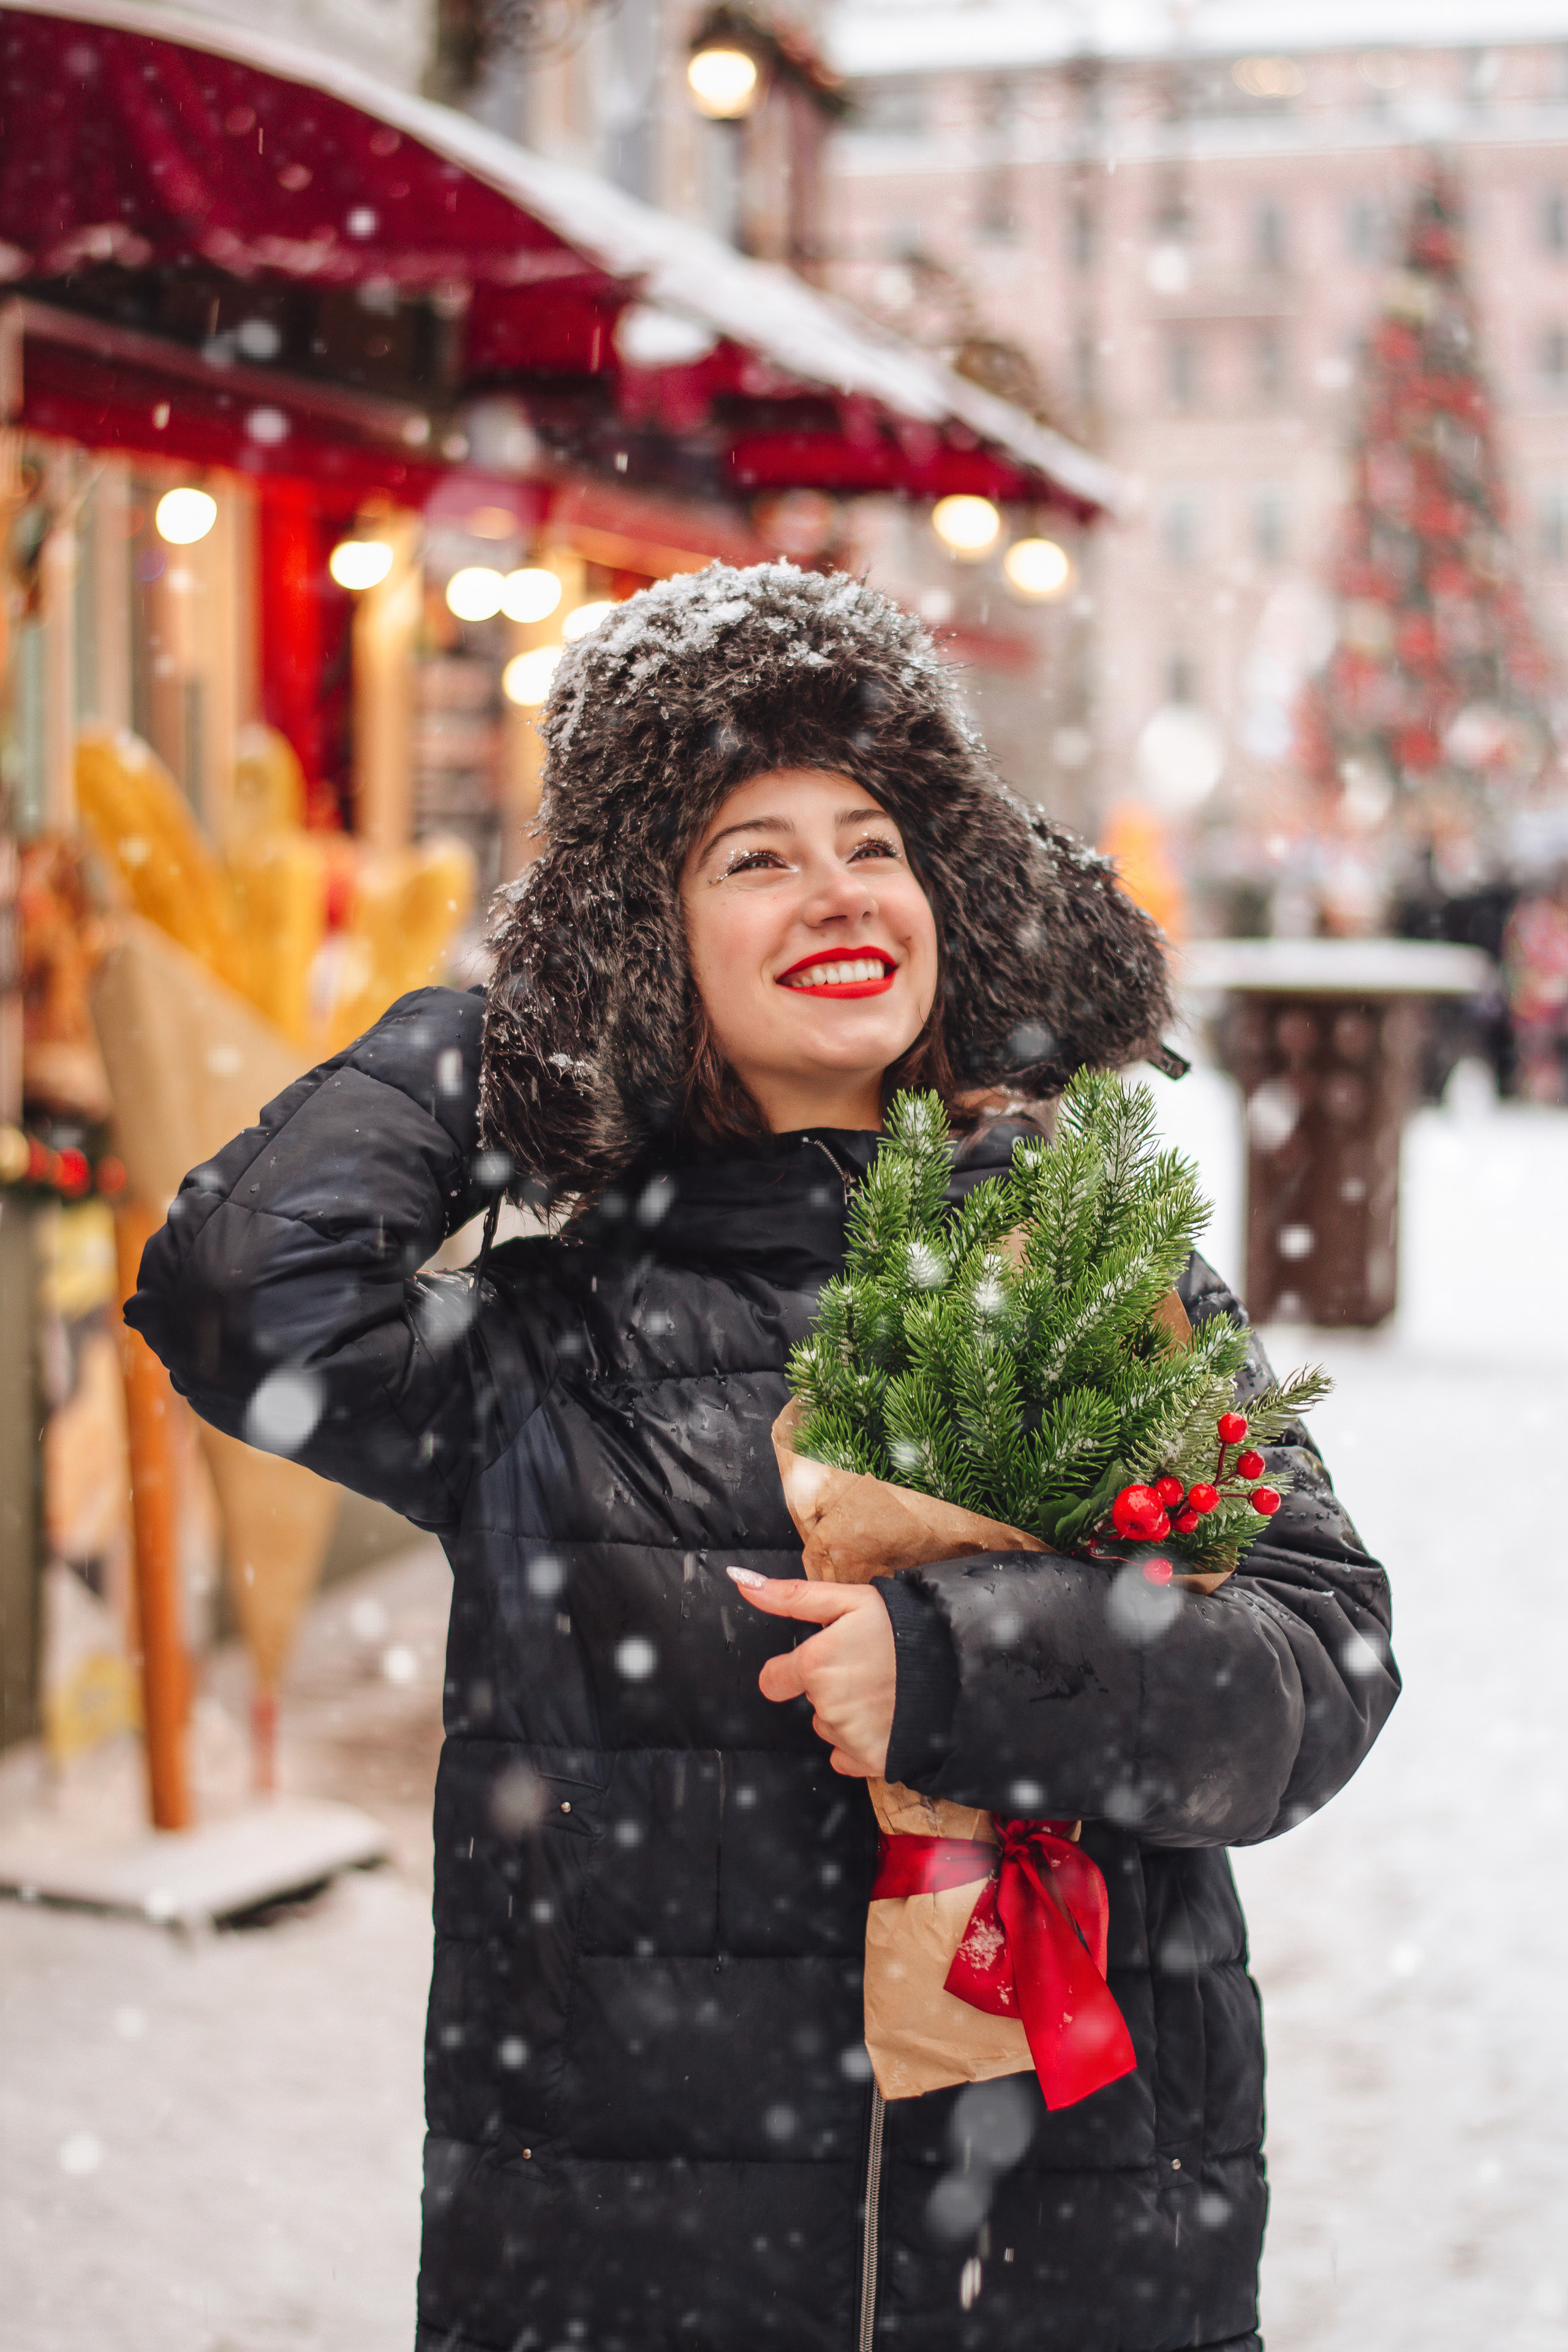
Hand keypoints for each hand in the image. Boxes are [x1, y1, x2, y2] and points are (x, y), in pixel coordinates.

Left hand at [727, 1567, 895, 1777]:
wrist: (959, 1663)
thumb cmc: (903, 1626)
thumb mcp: (848, 1600)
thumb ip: (791, 1597)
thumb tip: (741, 1583)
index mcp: (815, 1664)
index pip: (773, 1680)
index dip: (792, 1670)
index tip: (819, 1662)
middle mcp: (826, 1705)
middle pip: (809, 1703)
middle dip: (829, 1688)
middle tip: (867, 1668)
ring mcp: (849, 1736)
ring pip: (830, 1727)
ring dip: (847, 1714)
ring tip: (882, 1691)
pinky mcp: (871, 1760)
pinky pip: (847, 1756)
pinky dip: (860, 1742)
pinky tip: (884, 1719)